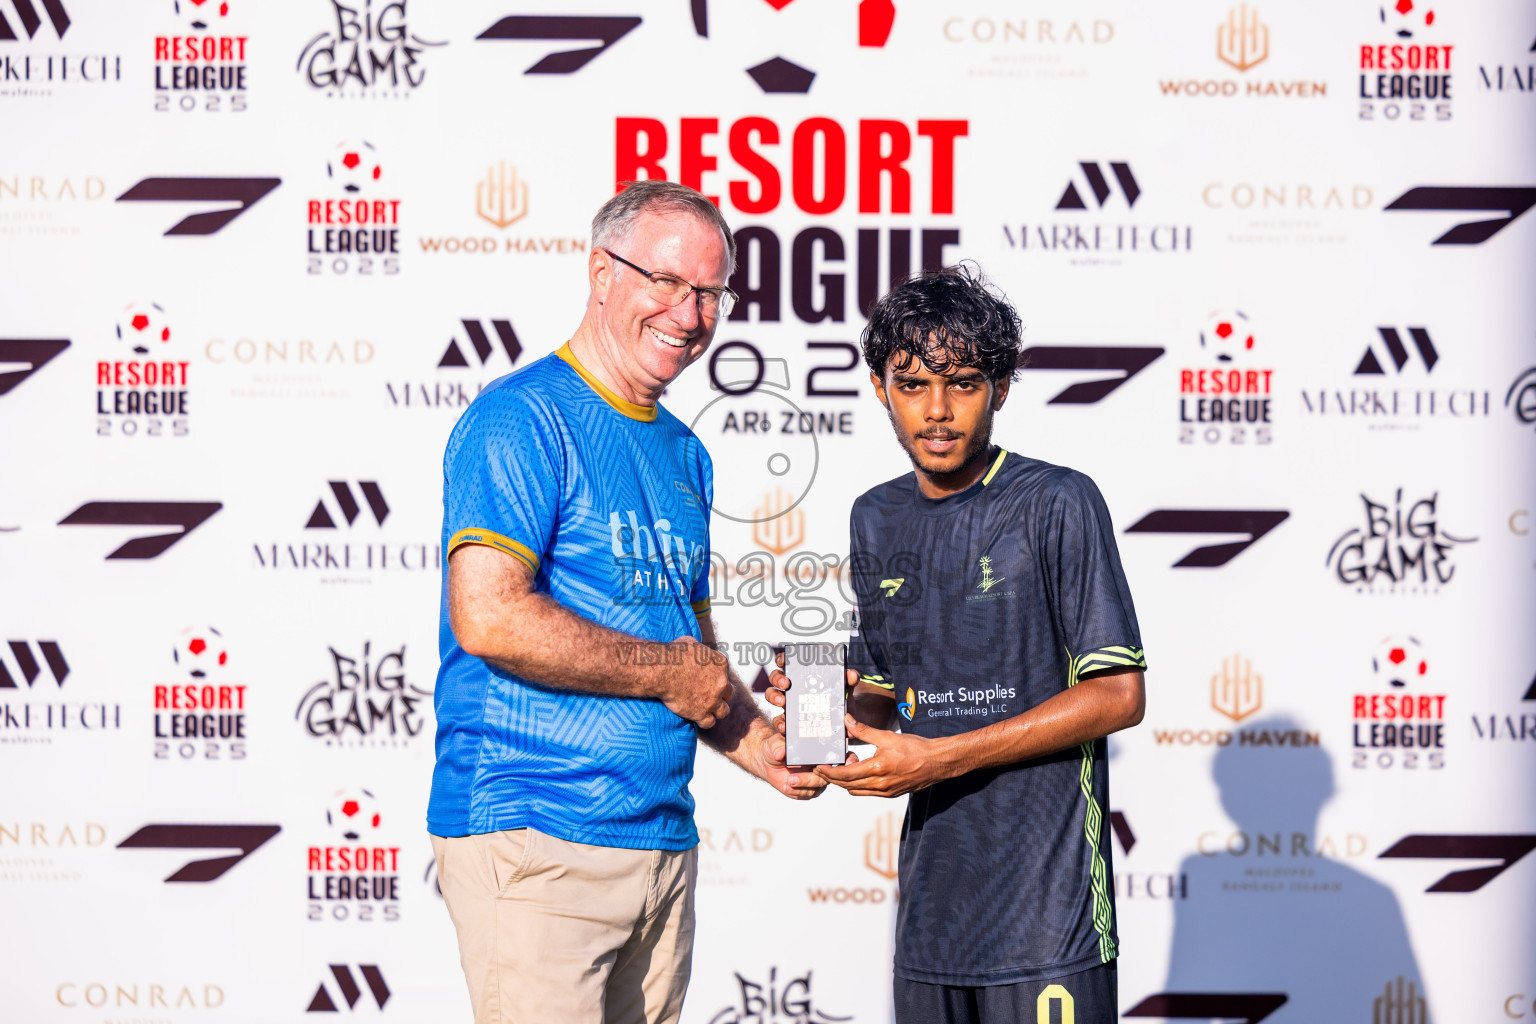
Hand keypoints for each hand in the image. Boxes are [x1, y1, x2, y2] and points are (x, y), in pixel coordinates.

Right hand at [663, 636, 733, 729]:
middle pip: (729, 693)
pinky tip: (697, 717)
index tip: (707, 680)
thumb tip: (697, 648)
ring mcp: (713, 700)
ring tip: (706, 709)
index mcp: (721, 664)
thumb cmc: (673, 654)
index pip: (725, 674)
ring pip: (724, 711)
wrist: (662, 670)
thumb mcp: (691, 642)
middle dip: (720, 694)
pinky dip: (704, 721)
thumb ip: (700, 649)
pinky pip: (709, 722)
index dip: (716, 678)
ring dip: (716, 710)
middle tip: (709, 695)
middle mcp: (721, 682)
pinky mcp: (701, 713)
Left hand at [757, 733, 835, 799]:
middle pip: (822, 779)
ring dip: (801, 789)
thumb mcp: (775, 745)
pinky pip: (804, 795)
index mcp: (815, 755)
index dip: (823, 767)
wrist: (768, 763)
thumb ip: (778, 747)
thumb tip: (780, 753)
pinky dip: (795, 793)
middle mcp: (817, 769)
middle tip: (791, 779)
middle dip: (808, 780)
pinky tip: (785, 787)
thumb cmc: (775, 750)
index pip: (826, 762)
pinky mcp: (804, 790)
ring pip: (814, 790)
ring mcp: (812, 781)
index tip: (814, 768)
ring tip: (787, 782)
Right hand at [762, 652, 859, 737]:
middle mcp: (791, 687)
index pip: (787, 662)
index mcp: (802, 674)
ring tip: (783, 702)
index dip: (782, 659)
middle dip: (778, 678)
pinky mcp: (789, 720)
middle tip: (786, 683)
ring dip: (774, 697)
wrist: (843, 721)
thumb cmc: (839, 698)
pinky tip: (784, 726)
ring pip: (773, 696)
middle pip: (776, 678)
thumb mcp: (845, 688)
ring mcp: (789, 702)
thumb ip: (849, 679)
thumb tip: (851, 674)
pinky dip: (779, 722)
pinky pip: (778, 720)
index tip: (783, 661)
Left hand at [815, 716, 954, 797]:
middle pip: (846, 786)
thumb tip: (847, 721)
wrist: (937, 762)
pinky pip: (868, 793)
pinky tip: (859, 772)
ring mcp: (886, 792)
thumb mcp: (887, 736)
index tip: (819, 767)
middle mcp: (879, 785)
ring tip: (843, 767)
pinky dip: (858, 785)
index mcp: (877, 770)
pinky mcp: (891, 794)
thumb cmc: (916, 748)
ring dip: (845, 782)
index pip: (844, 775)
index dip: (828, 772)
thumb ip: (864, 730)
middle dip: (832, 778)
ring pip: (856, 791)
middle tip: (823, 768)